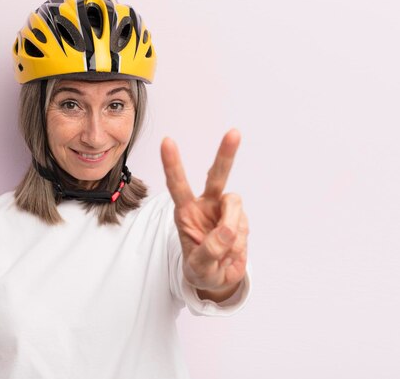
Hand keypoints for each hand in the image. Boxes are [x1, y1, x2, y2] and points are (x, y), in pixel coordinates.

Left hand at [160, 129, 248, 301]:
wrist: (218, 278)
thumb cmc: (201, 269)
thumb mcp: (199, 268)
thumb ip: (209, 251)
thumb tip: (228, 231)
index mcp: (185, 211)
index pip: (177, 184)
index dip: (172, 164)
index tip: (167, 141)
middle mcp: (205, 205)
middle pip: (216, 176)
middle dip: (226, 154)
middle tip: (234, 133)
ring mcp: (224, 210)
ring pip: (234, 204)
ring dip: (231, 225)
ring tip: (224, 247)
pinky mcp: (240, 219)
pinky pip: (244, 225)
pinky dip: (239, 241)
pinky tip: (231, 249)